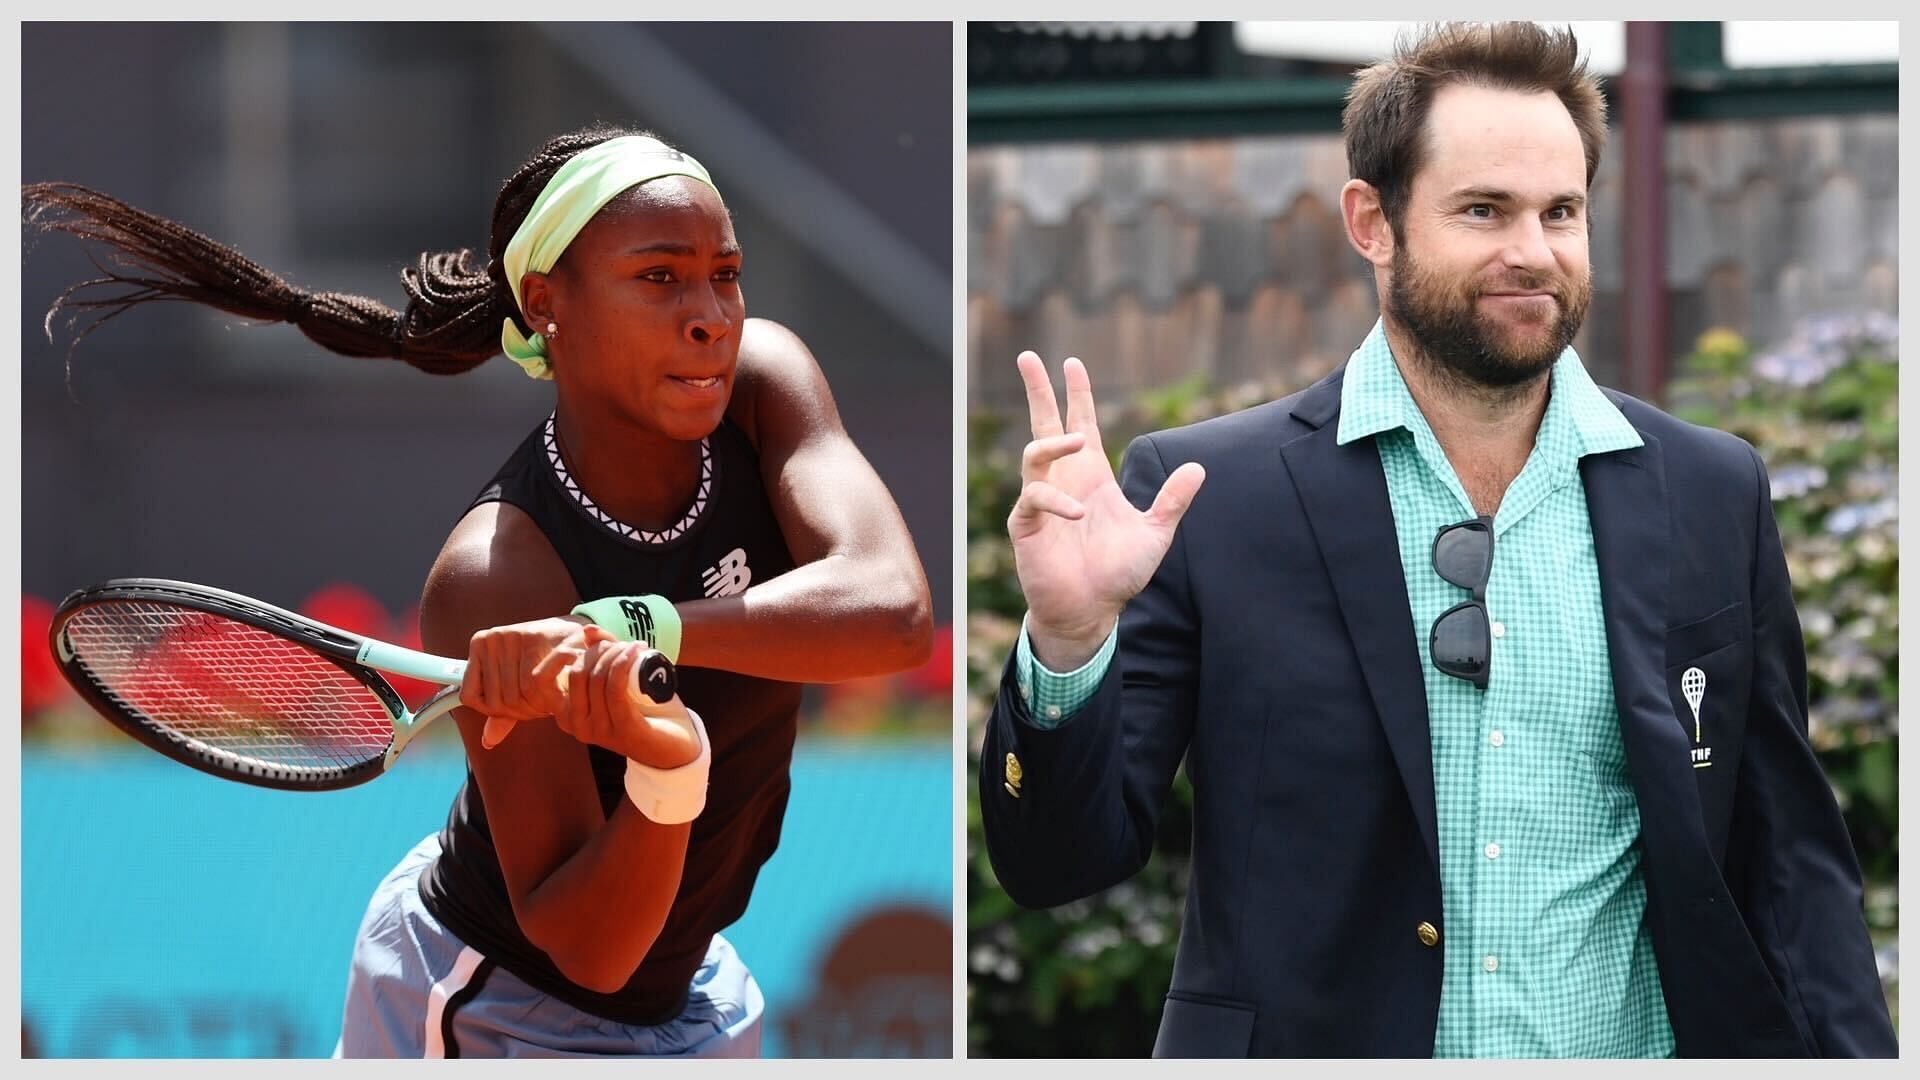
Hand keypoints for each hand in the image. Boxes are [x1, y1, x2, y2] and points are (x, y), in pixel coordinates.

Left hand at [461, 615, 596, 748]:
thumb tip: (487, 741)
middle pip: (496, 700)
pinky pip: (531, 684)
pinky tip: (559, 691)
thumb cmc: (545, 662)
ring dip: (536, 706)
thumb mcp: (518, 686)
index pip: (470, 697)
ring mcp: (510, 636)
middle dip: (522, 711)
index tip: (518, 707)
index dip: (495, 711)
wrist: (577, 639)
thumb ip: (502, 712)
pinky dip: (547, 695)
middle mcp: (490, 640)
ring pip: (514, 695)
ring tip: (551, 697)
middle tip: (542, 704)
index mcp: (478, 646)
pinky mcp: (533, 637)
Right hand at [549, 638, 701, 767]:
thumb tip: (587, 631)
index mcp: (566, 715)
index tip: (587, 641)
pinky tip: (635, 650)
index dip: (560, 654)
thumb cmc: (642, 712)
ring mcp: (599, 730)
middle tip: (622, 645)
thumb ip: (602, 656)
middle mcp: (576, 726)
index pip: (544, 680)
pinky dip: (624, 663)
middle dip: (598, 650)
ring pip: (598, 678)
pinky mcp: (623, 729)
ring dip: (616, 653)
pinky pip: (616, 688)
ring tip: (635, 646)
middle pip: (577, 673)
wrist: (672, 747)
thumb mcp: (616, 682)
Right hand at [1007, 352, 1204, 668]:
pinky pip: (1035, 497)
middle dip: (1037, 389)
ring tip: (1079, 442)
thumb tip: (1200, 467)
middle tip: (1028, 356)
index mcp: (1091, 475)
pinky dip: (1056, 500)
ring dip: (1055, 442)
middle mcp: (1064, 480)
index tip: (1072, 363)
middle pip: (1045, 423)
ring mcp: (1043, 500)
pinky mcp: (1028, 525)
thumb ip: (1174, 500)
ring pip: (1035, 453)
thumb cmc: (1118, 574)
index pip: (1081, 423)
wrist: (1092, 611)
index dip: (1077, 394)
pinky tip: (1079, 512)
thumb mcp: (1156, 532)